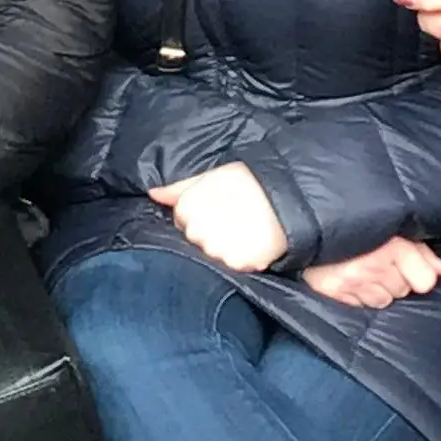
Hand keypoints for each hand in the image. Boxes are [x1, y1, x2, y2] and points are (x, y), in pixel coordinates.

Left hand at [147, 162, 288, 272]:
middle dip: (212, 233)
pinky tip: (256, 241)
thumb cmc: (251, 180)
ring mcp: (216, 249)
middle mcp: (197, 230)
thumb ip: (180, 187)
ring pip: (215, 256)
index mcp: (187, 207)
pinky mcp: (237, 264)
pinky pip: (236, 266)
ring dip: (228, 247)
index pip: (182, 221)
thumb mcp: (214, 174)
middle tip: (237, 218)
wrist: (287, 193)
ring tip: (247, 229)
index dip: (202, 216)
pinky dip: (246, 258)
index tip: (221, 208)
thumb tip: (153, 194)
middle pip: (196, 241)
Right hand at [303, 236, 440, 308]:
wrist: (305, 224)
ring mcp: (351, 282)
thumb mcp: (393, 229)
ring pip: (384, 300)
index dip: (421, 275)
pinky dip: (360, 295)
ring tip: (366, 269)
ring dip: (379, 289)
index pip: (425, 281)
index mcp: (391, 246)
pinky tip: (353, 278)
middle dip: (397, 278)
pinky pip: (361, 305)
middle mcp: (372, 266)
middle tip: (381, 261)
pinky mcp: (333, 292)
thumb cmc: (354, 222)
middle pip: (404, 290)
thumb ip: (421, 252)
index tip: (413, 269)